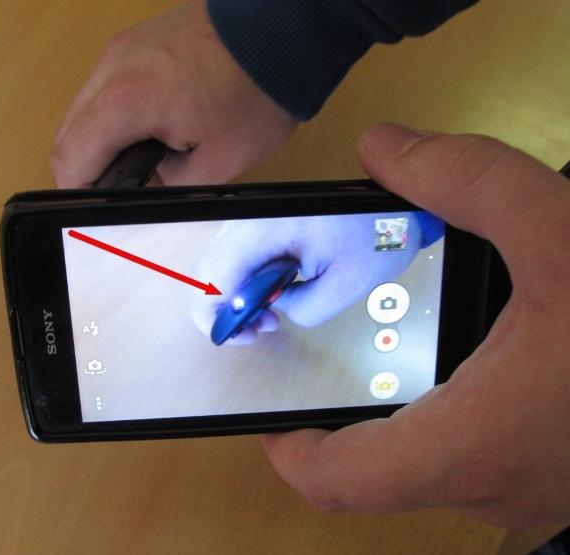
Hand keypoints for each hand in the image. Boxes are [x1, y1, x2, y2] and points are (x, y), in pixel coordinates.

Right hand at [50, 0, 297, 187]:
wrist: (281, 35)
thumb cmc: (257, 94)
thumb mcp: (217, 162)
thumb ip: (168, 186)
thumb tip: (144, 189)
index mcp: (127, 99)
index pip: (70, 157)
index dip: (78, 191)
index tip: (97, 207)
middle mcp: (114, 66)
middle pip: (69, 131)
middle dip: (90, 165)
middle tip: (124, 186)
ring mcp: (124, 48)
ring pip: (86, 106)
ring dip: (104, 137)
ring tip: (144, 157)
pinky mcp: (138, 41)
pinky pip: (109, 84)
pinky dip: (119, 111)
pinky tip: (152, 125)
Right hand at [189, 214, 420, 343]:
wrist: (391, 204)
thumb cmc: (378, 234)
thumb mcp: (346, 284)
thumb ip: (303, 309)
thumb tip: (277, 307)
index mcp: (268, 227)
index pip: (213, 276)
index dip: (217, 315)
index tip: (245, 334)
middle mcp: (252, 217)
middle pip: (207, 271)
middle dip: (224, 309)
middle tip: (262, 326)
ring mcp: (253, 218)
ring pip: (218, 265)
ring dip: (235, 296)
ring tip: (272, 312)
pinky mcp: (261, 224)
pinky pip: (237, 257)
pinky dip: (246, 282)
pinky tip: (274, 292)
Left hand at [262, 124, 569, 527]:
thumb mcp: (564, 234)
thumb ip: (469, 181)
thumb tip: (385, 148)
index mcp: (468, 442)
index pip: (337, 480)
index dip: (288, 447)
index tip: (268, 403)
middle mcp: (485, 479)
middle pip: (369, 470)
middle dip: (334, 414)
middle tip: (315, 358)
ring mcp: (516, 483)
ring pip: (418, 461)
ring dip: (385, 411)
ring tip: (370, 351)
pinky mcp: (542, 468)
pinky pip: (463, 451)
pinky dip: (437, 411)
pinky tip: (455, 358)